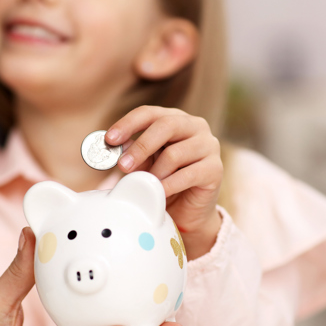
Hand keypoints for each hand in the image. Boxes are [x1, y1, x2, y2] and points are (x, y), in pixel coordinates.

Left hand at [106, 106, 222, 259]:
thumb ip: (133, 152)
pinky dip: (168, 186)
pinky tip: (158, 194)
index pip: (150, 113)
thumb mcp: (144, 164)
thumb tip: (114, 146)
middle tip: (123, 166)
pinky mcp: (215, 169)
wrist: (187, 213)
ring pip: (174, 153)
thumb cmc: (164, 183)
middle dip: (140, 146)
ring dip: (154, 172)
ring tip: (146, 186)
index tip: (109, 139)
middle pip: (166, 125)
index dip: (128, 124)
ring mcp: (209, 146)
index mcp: (176, 119)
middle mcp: (196, 127)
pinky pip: (187, 175)